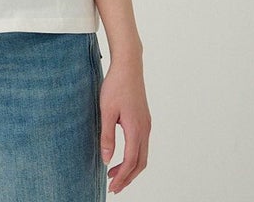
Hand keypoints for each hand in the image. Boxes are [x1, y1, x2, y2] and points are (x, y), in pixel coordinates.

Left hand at [99, 58, 150, 193]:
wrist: (128, 66)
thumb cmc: (116, 86)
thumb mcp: (106, 111)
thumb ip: (107, 136)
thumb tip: (107, 160)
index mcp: (136, 129)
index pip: (131, 162)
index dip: (122, 177)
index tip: (112, 186)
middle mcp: (145, 129)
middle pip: (140, 163)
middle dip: (128, 177)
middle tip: (114, 186)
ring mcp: (146, 124)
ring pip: (143, 155)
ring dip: (131, 167)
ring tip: (115, 173)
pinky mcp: (144, 119)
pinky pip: (142, 145)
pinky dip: (134, 156)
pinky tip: (123, 155)